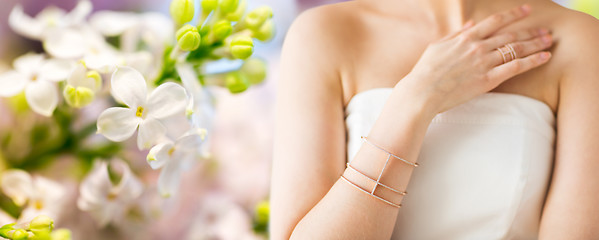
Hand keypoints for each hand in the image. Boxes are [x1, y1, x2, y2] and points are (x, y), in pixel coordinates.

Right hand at [400, 4, 552, 113]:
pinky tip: (544, 57)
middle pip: (510, 34)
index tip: (526, 10)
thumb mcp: (436, 46)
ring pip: (516, 48)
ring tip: (549, 40)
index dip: (513, 15)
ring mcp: (484, 62)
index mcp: (465, 37)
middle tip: (545, 29)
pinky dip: (532, 61)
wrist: (422, 91)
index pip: (495, 21)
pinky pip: (516, 67)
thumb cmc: (424, 71)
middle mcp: (477, 46)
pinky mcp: (488, 79)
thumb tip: (469, 25)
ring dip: (535, 43)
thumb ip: (455, 35)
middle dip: (530, 30)